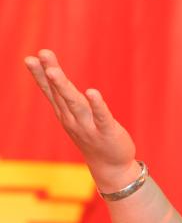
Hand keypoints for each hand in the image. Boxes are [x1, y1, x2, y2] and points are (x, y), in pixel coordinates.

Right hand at [24, 49, 140, 191]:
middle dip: (50, 74)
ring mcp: (88, 126)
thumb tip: (52, 73)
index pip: (51, 91)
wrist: (110, 166)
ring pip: (75, 103)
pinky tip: (92, 92)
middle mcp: (73, 119)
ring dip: (63, 87)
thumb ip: (66, 97)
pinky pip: (101, 117)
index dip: (40, 75)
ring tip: (54, 71)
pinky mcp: (107, 132)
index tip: (30, 58)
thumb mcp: (76, 116)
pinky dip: (97, 105)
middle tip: (41, 55)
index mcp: (66, 113)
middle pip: (60, 93)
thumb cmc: (93, 136)